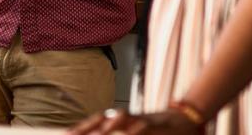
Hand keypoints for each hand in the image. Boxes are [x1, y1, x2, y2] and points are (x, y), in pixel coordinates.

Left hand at [68, 108, 200, 134]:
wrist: (185, 120)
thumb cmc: (157, 130)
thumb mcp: (135, 133)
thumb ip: (118, 131)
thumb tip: (100, 132)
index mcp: (121, 121)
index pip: (97, 121)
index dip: (82, 127)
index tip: (66, 133)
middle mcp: (129, 118)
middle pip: (104, 117)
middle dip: (87, 127)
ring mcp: (143, 120)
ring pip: (123, 119)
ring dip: (109, 126)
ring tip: (97, 134)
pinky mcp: (158, 125)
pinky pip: (145, 128)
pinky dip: (136, 132)